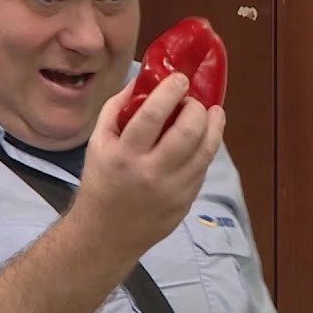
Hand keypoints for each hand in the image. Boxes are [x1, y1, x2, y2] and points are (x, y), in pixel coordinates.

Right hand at [71, 72, 225, 267]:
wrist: (106, 234)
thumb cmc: (101, 181)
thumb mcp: (98, 143)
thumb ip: (117, 109)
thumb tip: (143, 79)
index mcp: (124, 155)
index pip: (152, 116)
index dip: (170, 92)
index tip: (180, 78)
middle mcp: (150, 173)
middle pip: (188, 132)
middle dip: (197, 108)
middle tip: (194, 100)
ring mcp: (173, 190)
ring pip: (205, 151)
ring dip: (214, 125)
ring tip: (213, 112)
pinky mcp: (186, 202)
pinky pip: (203, 168)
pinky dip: (207, 148)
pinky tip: (204, 137)